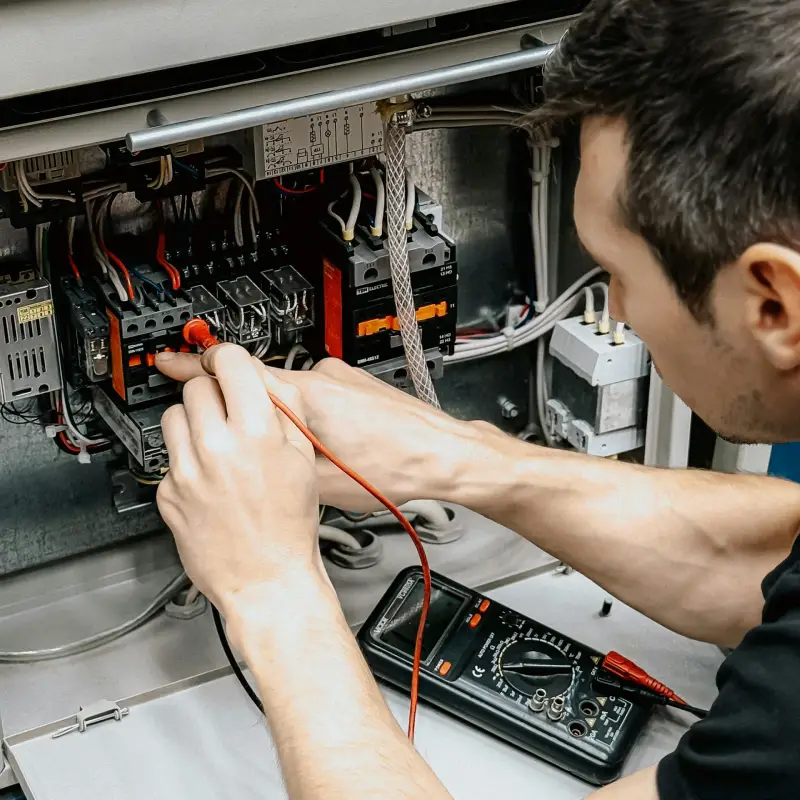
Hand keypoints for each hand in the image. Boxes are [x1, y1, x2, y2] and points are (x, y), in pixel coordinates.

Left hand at [157, 344, 322, 615]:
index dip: (229, 358)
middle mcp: (216, 447)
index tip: (227, 362)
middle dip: (214, 393)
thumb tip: (263, 380)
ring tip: (216, 444)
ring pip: (175, 415)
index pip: (229, 363)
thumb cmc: (289, 526)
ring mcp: (187, 471)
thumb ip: (285, 409)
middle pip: (198, 386)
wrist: (268, 579)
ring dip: (194, 421)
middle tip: (229, 412)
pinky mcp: (167, 493)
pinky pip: (169, 456)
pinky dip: (187, 459)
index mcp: (256, 432)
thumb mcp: (304, 458)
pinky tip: (210, 478)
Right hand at [158, 354, 495, 510]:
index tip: (171, 362)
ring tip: (300, 451)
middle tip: (231, 427)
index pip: (236, 371)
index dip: (196, 367)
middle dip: (240, 402)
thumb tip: (252, 456)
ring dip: (281, 414)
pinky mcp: (355, 383)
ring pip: (290, 390)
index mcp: (306, 398)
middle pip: (260, 380)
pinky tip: (326, 443)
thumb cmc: (395, 470)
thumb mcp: (321, 483)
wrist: (445, 457)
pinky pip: (315, 392)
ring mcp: (340, 376)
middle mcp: (321, 377)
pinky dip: (307, 412)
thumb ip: (280, 459)